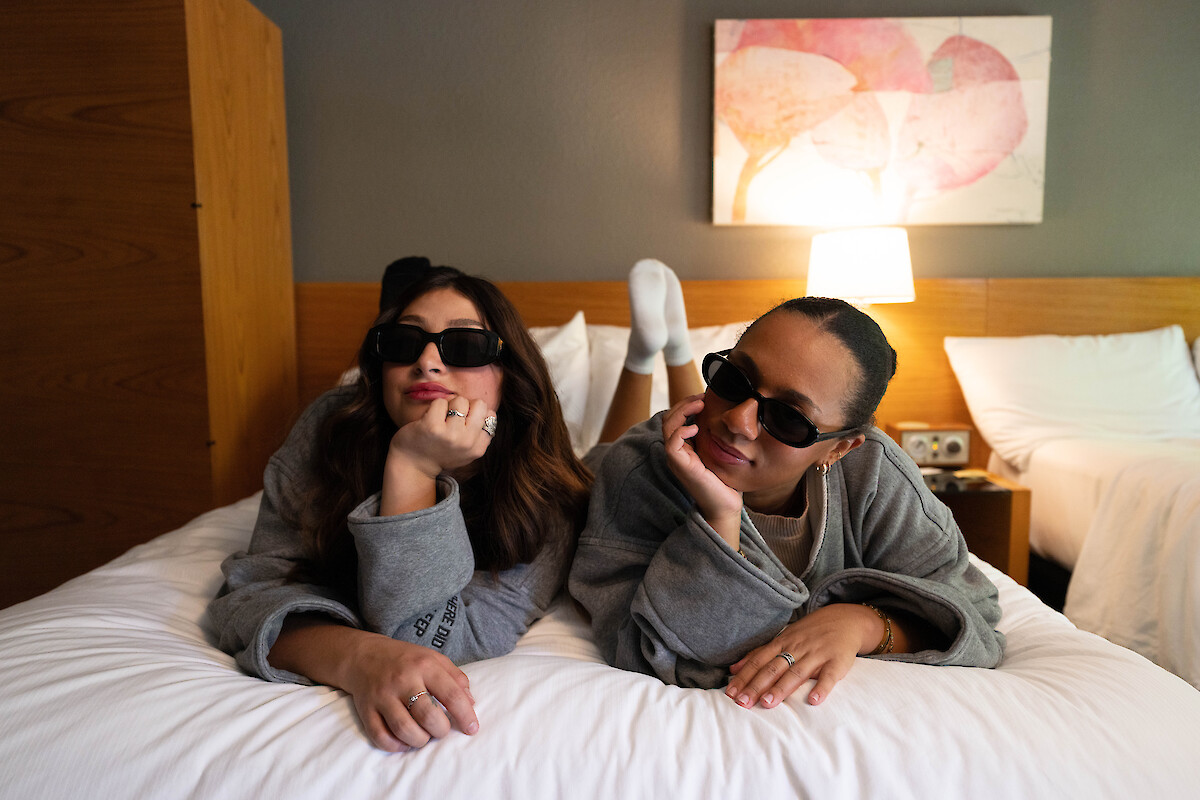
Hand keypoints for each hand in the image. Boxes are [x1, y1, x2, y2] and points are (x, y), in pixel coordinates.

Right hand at [270, 619, 478, 750]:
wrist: (363, 655)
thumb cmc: (406, 660)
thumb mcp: (434, 659)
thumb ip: (456, 678)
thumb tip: (471, 703)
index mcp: (424, 665)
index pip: (451, 694)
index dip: (465, 715)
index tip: (472, 728)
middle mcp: (403, 680)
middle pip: (428, 715)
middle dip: (441, 730)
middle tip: (441, 729)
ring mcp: (382, 696)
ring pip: (404, 729)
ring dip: (420, 740)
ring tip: (424, 736)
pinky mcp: (366, 710)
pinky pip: (380, 736)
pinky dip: (396, 746)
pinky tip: (405, 742)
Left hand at [381, 397, 495, 514]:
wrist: (413, 464)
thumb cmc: (441, 451)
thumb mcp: (466, 451)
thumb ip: (479, 434)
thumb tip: (488, 411)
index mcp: (478, 448)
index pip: (491, 415)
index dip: (476, 413)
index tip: (464, 423)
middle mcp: (467, 443)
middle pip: (479, 404)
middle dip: (466, 406)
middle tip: (453, 418)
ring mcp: (450, 435)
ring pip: (460, 400)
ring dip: (449, 405)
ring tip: (441, 419)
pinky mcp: (432, 427)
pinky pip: (440, 402)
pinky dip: (434, 407)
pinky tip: (429, 419)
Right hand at [661, 395, 742, 542]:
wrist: (725, 505)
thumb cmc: (725, 481)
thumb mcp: (719, 452)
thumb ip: (715, 436)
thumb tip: (725, 415)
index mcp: (684, 447)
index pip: (674, 419)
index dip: (686, 404)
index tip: (703, 397)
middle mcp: (676, 452)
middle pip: (668, 418)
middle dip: (684, 403)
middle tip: (702, 397)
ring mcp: (677, 459)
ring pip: (667, 427)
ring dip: (682, 411)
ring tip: (700, 405)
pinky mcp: (681, 466)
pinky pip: (671, 444)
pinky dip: (681, 431)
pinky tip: (696, 427)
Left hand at [724, 603, 882, 708]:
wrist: (844, 620)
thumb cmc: (808, 634)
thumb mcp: (782, 639)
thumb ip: (759, 654)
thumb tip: (733, 669)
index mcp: (782, 643)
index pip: (758, 661)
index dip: (744, 677)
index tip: (730, 693)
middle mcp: (797, 648)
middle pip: (773, 668)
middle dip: (756, 686)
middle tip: (742, 703)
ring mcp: (817, 654)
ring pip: (796, 673)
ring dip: (781, 688)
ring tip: (768, 703)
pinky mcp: (837, 662)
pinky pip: (829, 676)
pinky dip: (821, 688)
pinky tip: (814, 701)